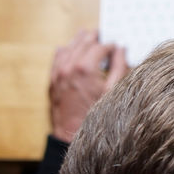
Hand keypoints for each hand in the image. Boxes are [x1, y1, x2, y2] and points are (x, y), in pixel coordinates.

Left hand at [48, 29, 128, 143]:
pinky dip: (66, 50)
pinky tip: (71, 49)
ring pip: (70, 46)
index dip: (111, 45)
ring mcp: (58, 72)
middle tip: (104, 37)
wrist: (71, 136)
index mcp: (86, 68)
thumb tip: (121, 50)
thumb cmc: (95, 116)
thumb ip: (119, 67)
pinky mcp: (53, 80)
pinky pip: (58, 56)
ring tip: (90, 39)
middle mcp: (69, 67)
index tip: (116, 47)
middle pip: (84, 41)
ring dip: (81, 41)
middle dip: (96, 38)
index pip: (101, 46)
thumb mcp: (113, 92)